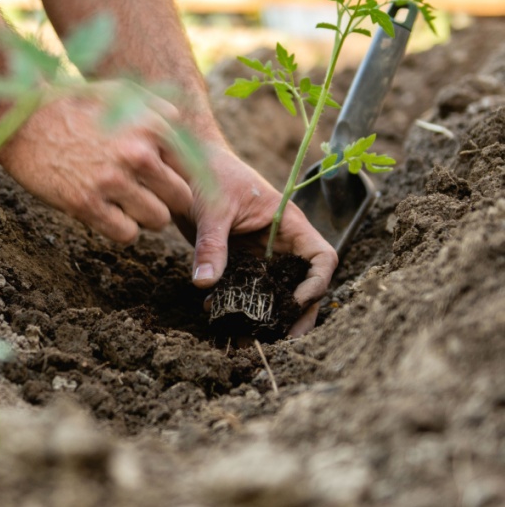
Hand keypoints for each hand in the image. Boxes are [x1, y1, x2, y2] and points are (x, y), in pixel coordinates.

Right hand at [0, 81, 192, 242]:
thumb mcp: (120, 93)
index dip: (180, 176)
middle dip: (167, 200)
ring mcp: (112, 181)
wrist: (21, 119)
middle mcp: (137, 154)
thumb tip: (180, 123)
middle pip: (181, 198)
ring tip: (127, 205)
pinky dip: (123, 230)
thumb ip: (156, 109)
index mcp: (152, 126)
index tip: (165, 180)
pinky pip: (127, 234)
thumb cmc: (74, 105)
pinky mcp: (86, 204)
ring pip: (157, 220)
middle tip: (147, 196)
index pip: (193, 167)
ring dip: (145, 217)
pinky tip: (109, 215)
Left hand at [176, 144, 337, 335]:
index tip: (295, 302)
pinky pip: (245, 290)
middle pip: (303, 284)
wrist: (184, 165)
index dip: (317, 283)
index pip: (322, 257)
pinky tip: (218, 317)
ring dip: (265, 317)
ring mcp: (260, 255)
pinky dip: (237, 306)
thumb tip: (205, 284)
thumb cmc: (209, 173)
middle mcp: (280, 243)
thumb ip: (212, 245)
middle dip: (297, 314)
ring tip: (249, 340)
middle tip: (284, 341)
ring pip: (275, 293)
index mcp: (288, 224)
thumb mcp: (212, 209)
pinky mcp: (238, 262)